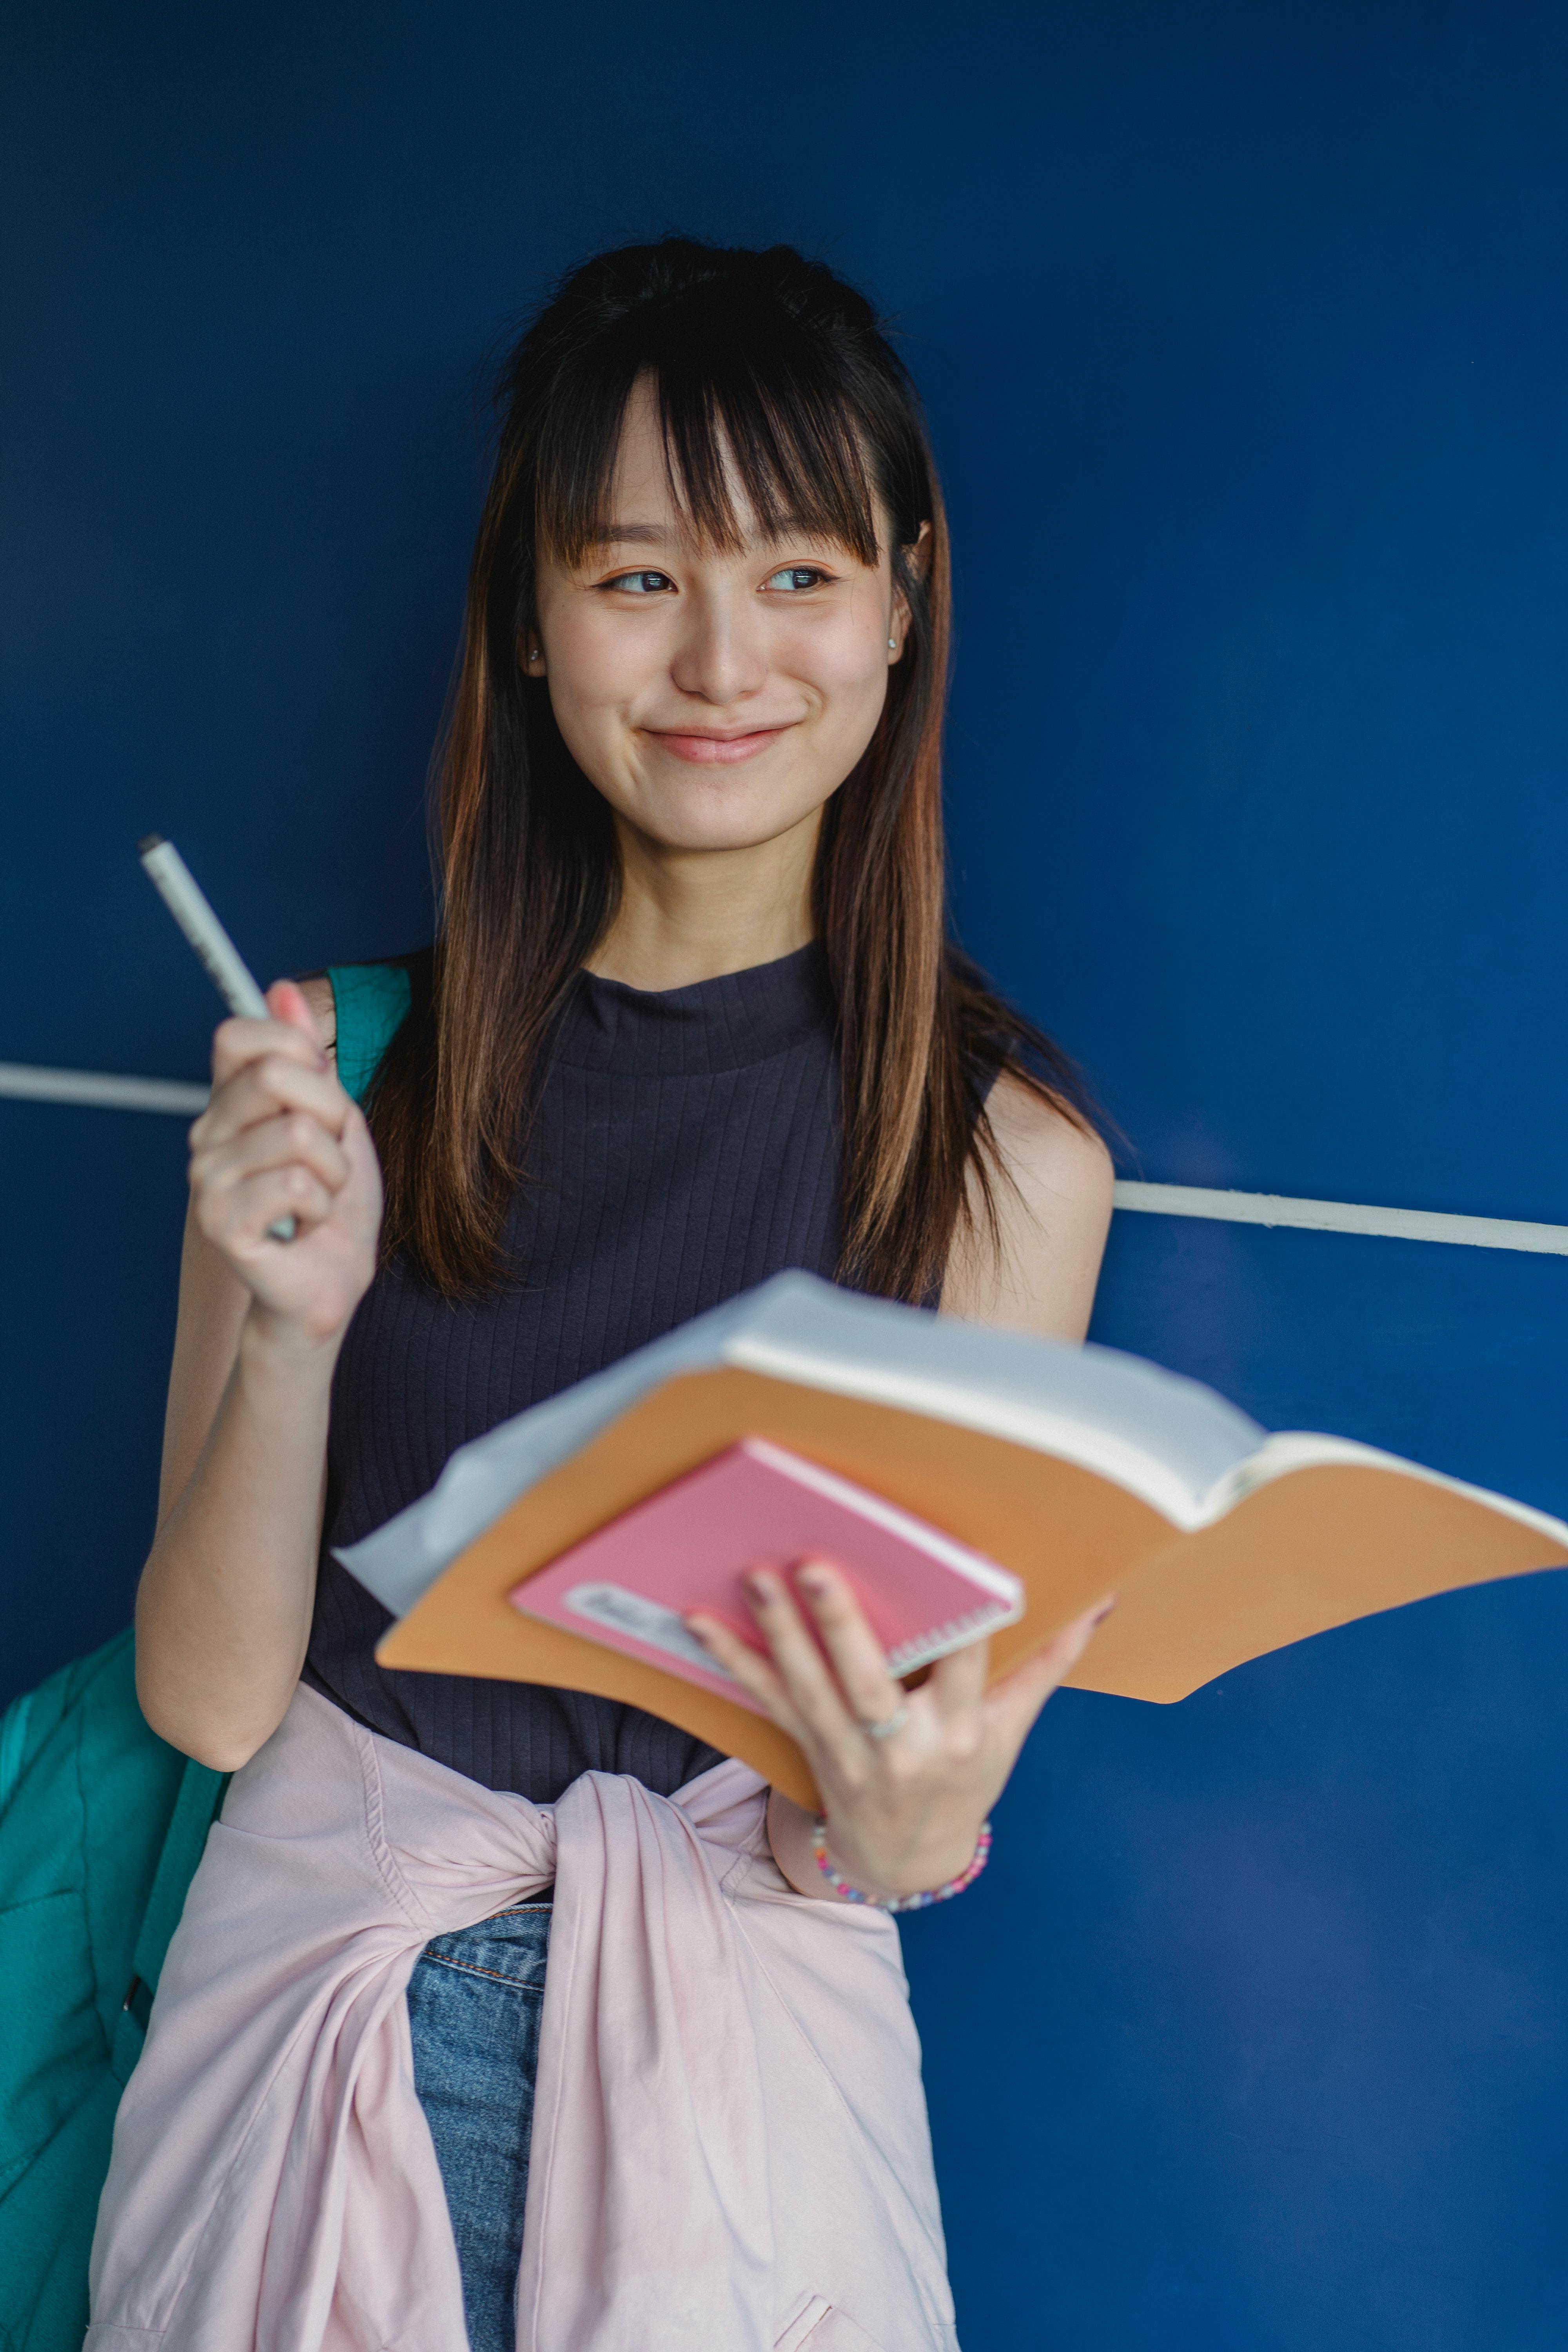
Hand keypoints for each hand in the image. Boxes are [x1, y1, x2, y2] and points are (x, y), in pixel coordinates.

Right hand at [187, 979, 382, 1344]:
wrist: (330, 1283)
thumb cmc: (334, 1207)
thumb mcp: (338, 1120)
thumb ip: (310, 1059)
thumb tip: (281, 988)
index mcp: (230, 1105)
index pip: (238, 1036)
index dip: (293, 1049)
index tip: (321, 1091)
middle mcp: (207, 1135)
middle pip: (274, 1076)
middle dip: (330, 1114)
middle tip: (330, 1158)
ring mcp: (207, 1179)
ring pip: (297, 1134)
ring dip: (335, 1170)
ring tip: (321, 1198)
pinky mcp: (220, 1221)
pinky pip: (296, 1183)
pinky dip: (324, 1206)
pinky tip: (308, 1225)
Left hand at [688, 1565, 1113, 1901]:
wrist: (906, 1858)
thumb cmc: (966, 1776)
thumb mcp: (1012, 1728)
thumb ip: (1048, 1661)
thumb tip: (1100, 1599)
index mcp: (962, 1731)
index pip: (967, 1666)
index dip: (964, 1620)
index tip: (959, 1564)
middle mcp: (904, 1745)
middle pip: (871, 1682)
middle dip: (841, 1624)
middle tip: (813, 1565)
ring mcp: (850, 1751)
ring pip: (810, 1687)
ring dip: (778, 1631)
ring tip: (754, 1575)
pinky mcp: (808, 1747)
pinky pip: (766, 1699)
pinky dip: (732, 1659)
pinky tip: (699, 1620)